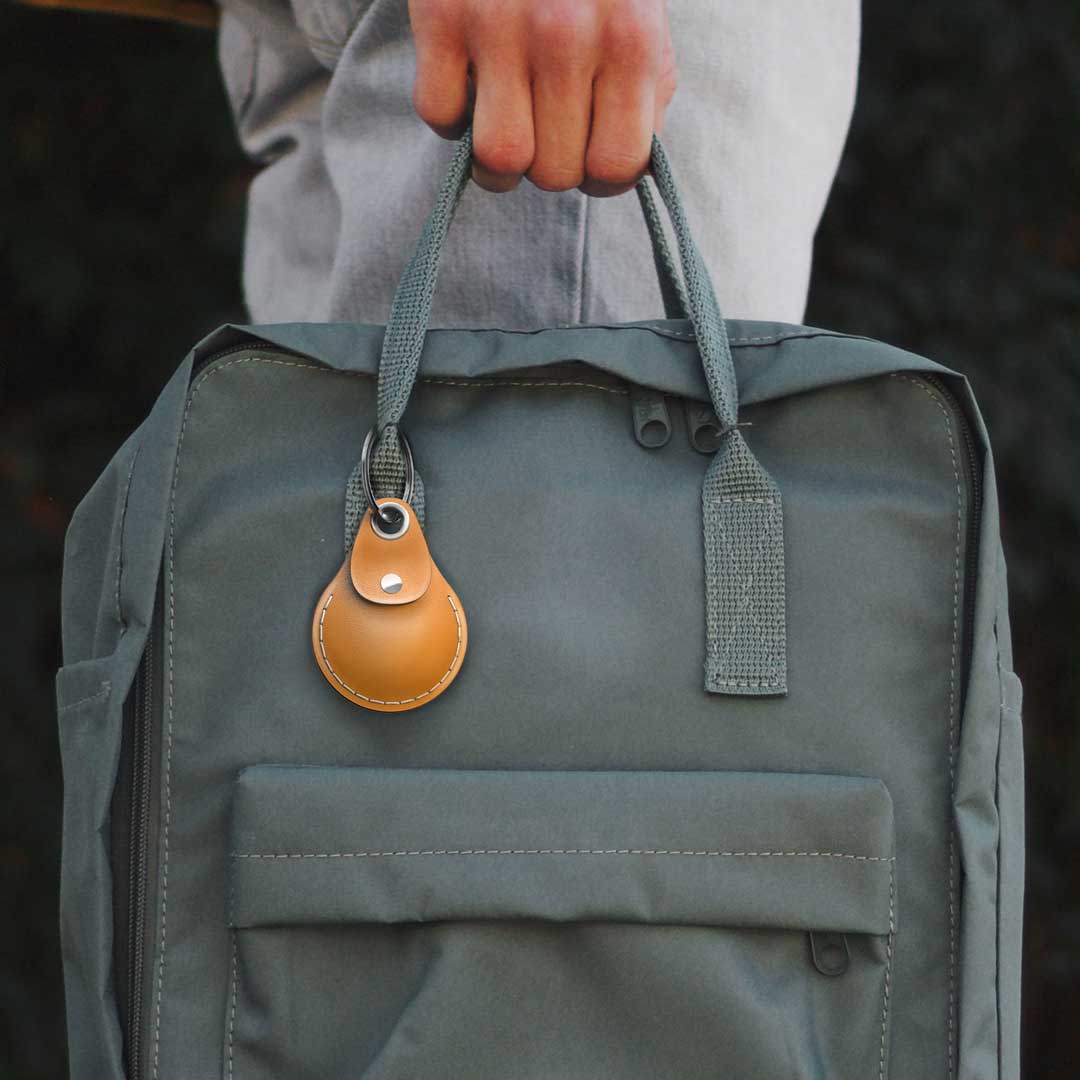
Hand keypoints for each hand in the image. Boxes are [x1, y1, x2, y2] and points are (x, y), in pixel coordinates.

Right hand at [409, 0, 676, 195]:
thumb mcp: (640, 19)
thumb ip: (643, 96)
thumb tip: (617, 169)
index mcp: (631, 39)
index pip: (616, 167)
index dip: (600, 176)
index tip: (589, 155)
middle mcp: (567, 35)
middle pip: (554, 173)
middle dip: (550, 164)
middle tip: (546, 127)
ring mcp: (498, 25)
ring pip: (497, 160)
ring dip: (499, 163)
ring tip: (507, 126)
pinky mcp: (441, 16)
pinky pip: (439, 117)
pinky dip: (451, 116)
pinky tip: (470, 87)